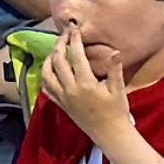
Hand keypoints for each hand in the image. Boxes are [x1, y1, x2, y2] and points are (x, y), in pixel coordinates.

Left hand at [41, 24, 132, 140]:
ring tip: (55, 50)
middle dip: (59, 45)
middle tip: (64, 35)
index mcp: (85, 83)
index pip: (75, 56)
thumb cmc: (117, 110)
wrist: (109, 133)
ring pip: (47, 73)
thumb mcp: (118, 89)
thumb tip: (114, 51)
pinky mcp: (60, 104)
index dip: (74, 40)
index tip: (74, 29)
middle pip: (57, 61)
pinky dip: (45, 76)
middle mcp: (70, 89)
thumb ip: (114, 69)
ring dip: (49, 59)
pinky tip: (50, 70)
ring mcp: (63, 97)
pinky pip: (46, 88)